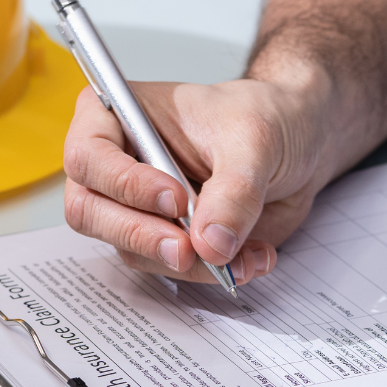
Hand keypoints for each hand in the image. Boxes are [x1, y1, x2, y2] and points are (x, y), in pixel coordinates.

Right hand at [62, 77, 332, 284]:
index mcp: (120, 115)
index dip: (124, 184)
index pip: (89, 155)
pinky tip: (250, 257)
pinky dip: (213, 272)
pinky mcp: (166, 239)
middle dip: (141, 236)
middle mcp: (118, 164)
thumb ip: (234, 190)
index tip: (175, 199)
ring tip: (242, 252)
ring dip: (190, 262)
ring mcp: (138, 206)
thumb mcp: (256, 140)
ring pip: (132, 250)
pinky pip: (172, 270)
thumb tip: (209, 242)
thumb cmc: (265, 117)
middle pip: (90, 212)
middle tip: (188, 249)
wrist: (298, 143)